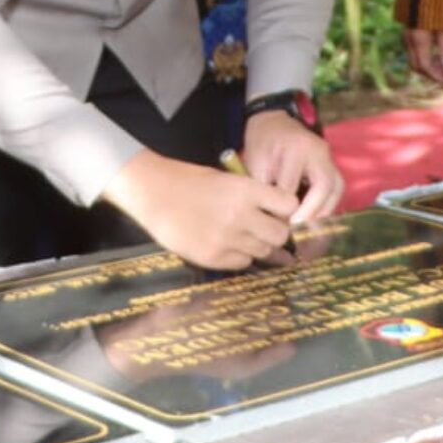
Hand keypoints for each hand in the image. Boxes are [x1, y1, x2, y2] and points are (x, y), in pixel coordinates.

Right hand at [101, 150, 297, 270]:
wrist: (153, 194)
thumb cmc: (190, 181)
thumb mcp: (227, 179)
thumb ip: (254, 197)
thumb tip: (279, 217)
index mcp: (246, 190)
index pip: (289, 205)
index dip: (286, 209)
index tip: (278, 211)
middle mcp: (241, 216)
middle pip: (281, 234)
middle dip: (277, 232)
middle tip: (265, 228)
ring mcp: (227, 240)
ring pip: (264, 251)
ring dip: (259, 245)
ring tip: (243, 235)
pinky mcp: (213, 258)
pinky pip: (242, 263)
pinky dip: (240, 256)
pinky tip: (228, 244)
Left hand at [239, 111, 343, 224]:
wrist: (273, 121)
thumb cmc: (262, 142)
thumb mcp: (256, 162)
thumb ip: (265, 188)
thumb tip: (276, 220)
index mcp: (296, 147)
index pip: (291, 185)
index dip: (284, 208)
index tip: (277, 225)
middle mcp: (319, 150)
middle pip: (325, 186)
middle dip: (312, 212)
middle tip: (297, 230)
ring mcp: (329, 156)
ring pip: (336, 189)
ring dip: (324, 211)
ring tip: (308, 229)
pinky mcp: (332, 165)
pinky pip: (336, 188)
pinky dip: (327, 205)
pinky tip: (315, 219)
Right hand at [404, 28, 442, 84]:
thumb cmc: (438, 7)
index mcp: (419, 38)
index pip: (424, 64)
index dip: (435, 75)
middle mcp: (409, 39)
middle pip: (416, 65)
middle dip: (430, 74)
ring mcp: (406, 36)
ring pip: (413, 60)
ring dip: (427, 67)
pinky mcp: (407, 33)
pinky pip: (413, 52)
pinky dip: (423, 58)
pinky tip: (436, 55)